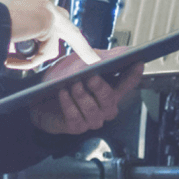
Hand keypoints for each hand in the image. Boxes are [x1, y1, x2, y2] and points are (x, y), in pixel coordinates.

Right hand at [0, 0, 99, 68]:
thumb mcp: (7, 32)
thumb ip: (21, 39)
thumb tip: (24, 55)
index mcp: (33, 3)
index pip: (55, 16)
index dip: (62, 30)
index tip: (72, 40)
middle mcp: (43, 3)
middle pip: (70, 28)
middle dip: (82, 46)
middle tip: (94, 60)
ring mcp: (48, 11)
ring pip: (51, 48)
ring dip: (31, 59)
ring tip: (9, 60)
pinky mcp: (48, 22)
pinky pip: (43, 54)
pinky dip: (27, 62)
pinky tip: (11, 60)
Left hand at [29, 47, 144, 134]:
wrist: (40, 97)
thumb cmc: (64, 80)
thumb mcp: (81, 63)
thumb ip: (100, 58)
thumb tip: (123, 51)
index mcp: (109, 90)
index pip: (127, 84)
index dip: (134, 75)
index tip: (138, 63)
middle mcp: (104, 108)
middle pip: (110, 100)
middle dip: (100, 88)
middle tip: (91, 77)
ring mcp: (91, 119)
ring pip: (93, 110)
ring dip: (82, 95)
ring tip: (73, 84)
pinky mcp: (76, 127)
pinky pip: (76, 117)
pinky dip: (68, 104)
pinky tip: (63, 93)